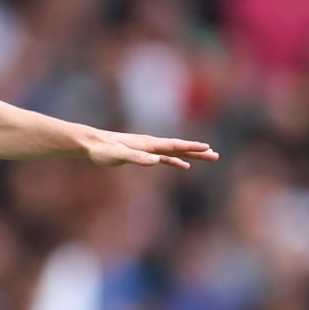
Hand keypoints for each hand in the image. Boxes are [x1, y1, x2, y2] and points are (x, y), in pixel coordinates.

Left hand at [81, 129, 217, 169]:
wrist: (92, 143)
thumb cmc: (103, 150)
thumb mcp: (119, 156)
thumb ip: (137, 158)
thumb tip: (156, 161)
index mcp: (148, 144)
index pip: (174, 145)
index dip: (191, 148)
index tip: (207, 148)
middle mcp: (151, 144)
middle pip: (179, 148)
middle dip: (198, 152)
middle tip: (216, 155)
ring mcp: (148, 148)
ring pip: (174, 152)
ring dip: (190, 155)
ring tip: (207, 157)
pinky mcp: (143, 154)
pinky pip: (164, 157)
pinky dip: (175, 161)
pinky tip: (183, 166)